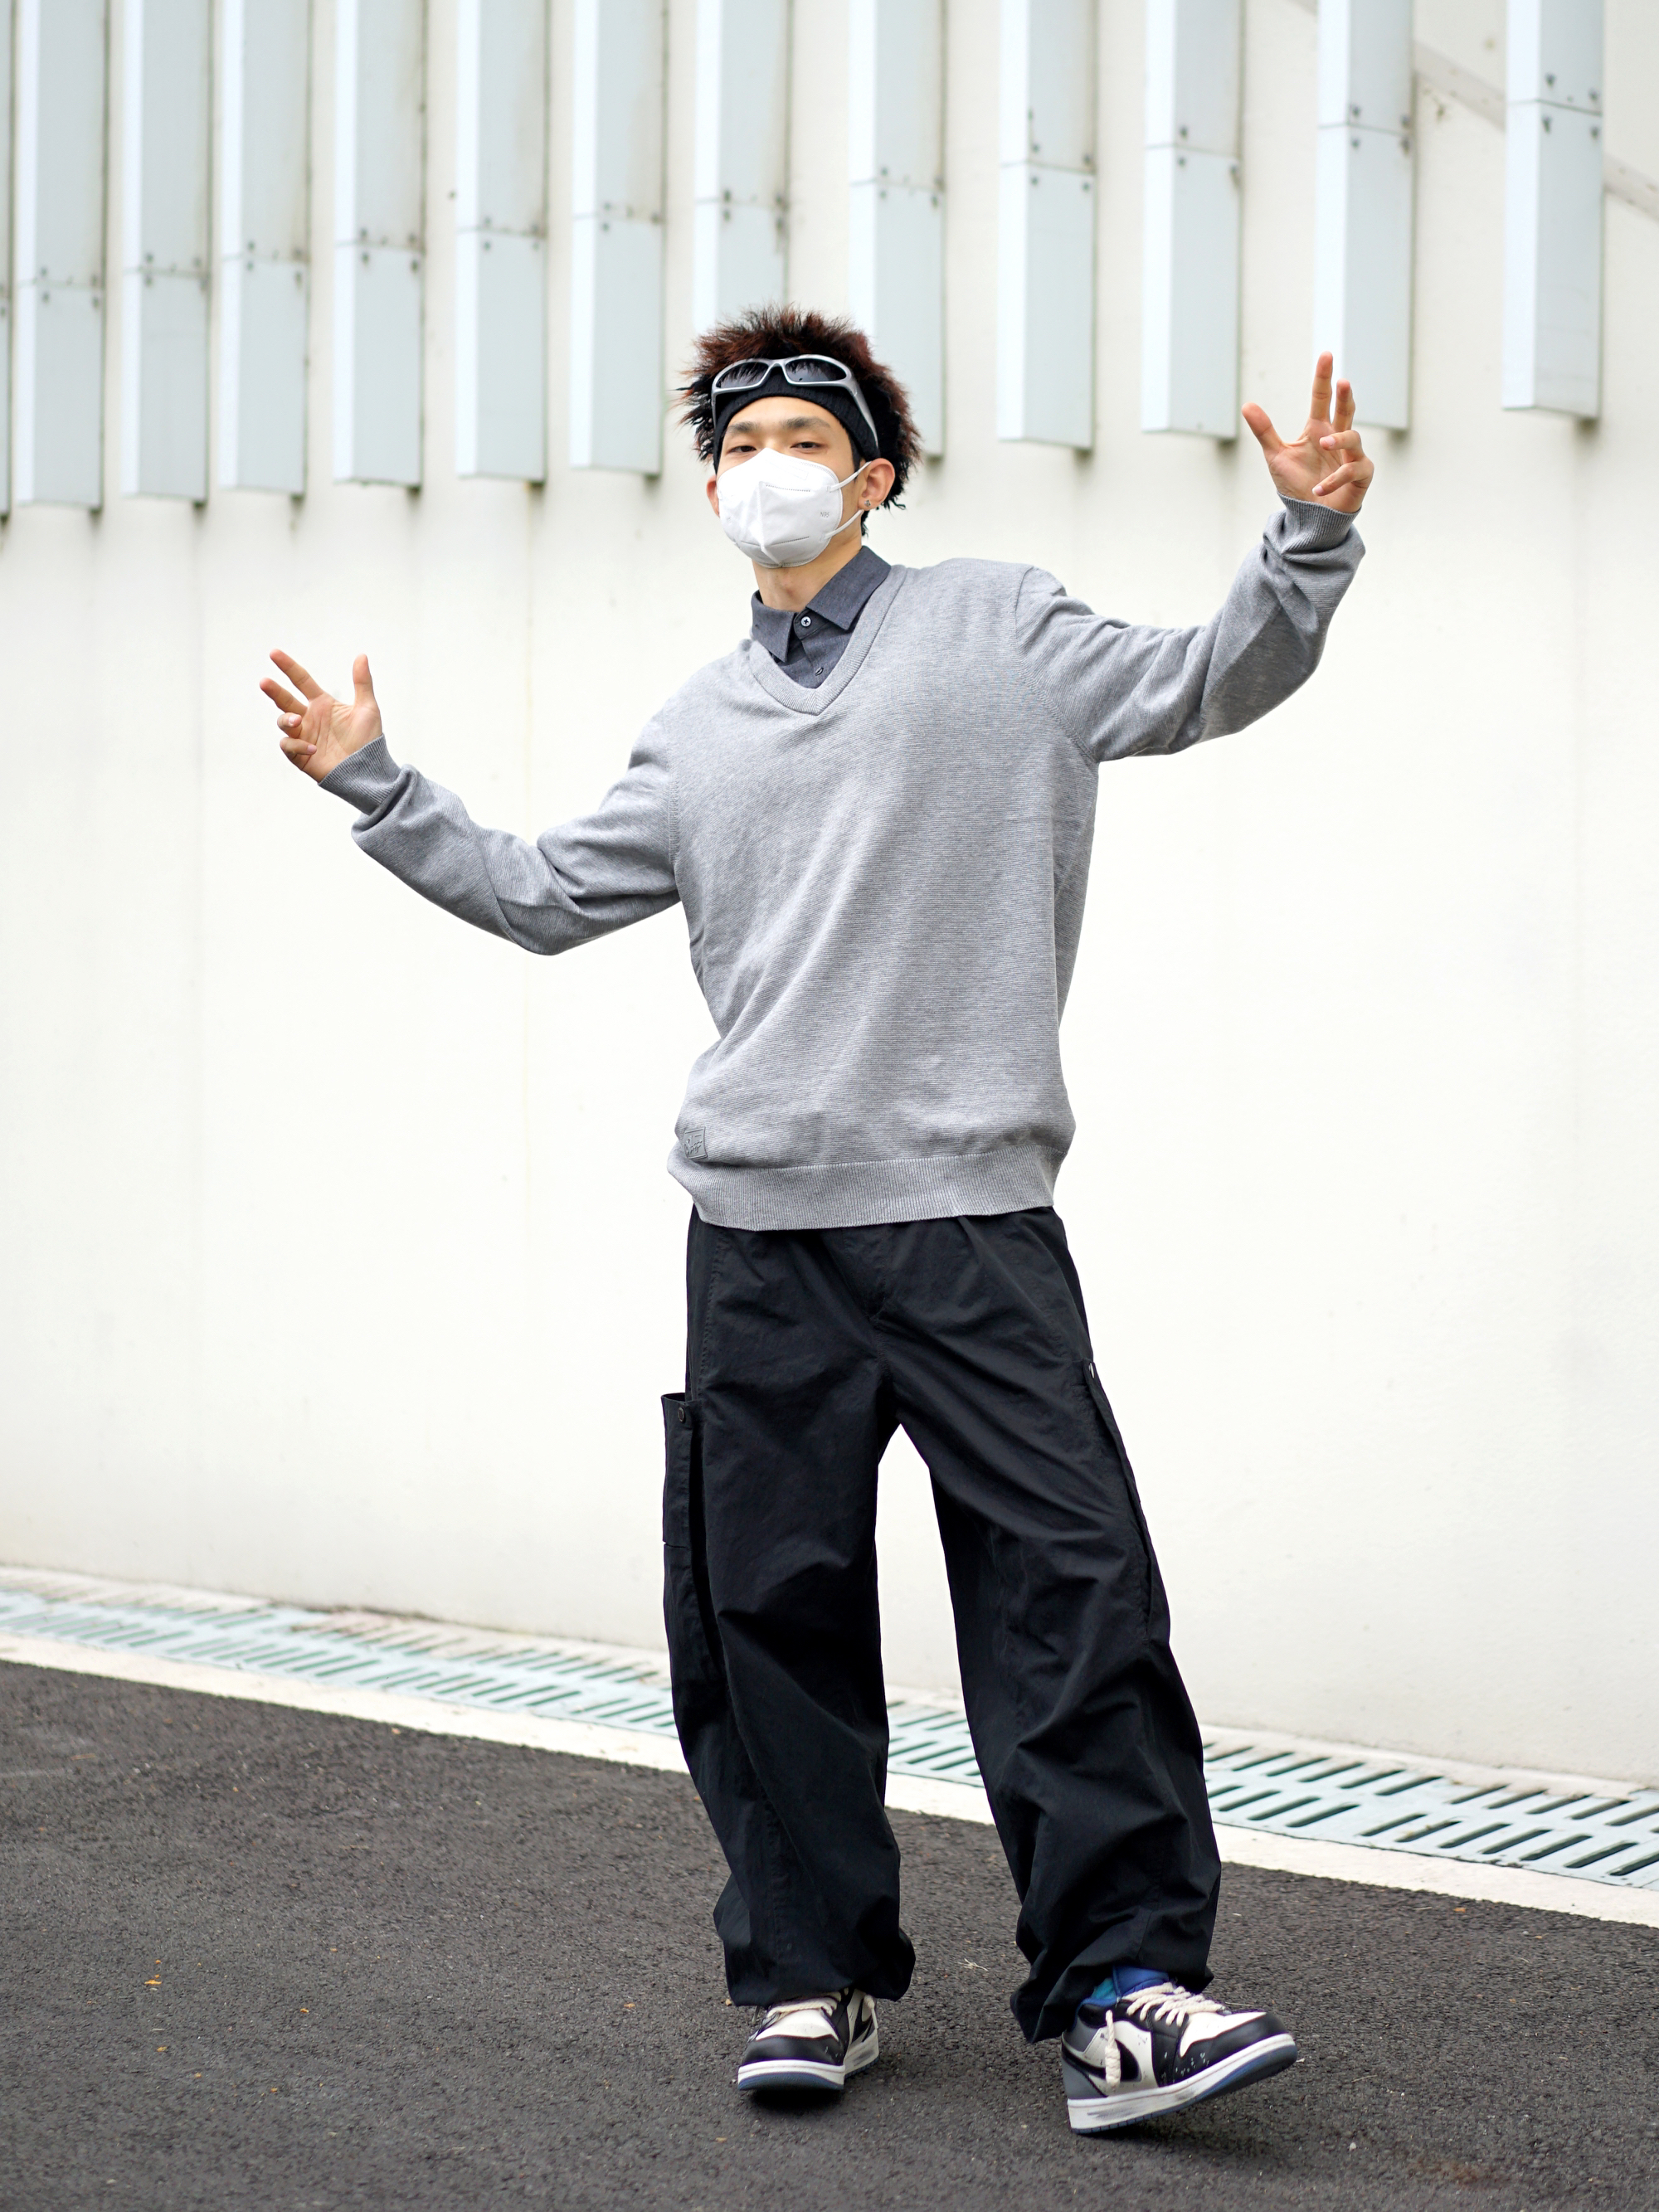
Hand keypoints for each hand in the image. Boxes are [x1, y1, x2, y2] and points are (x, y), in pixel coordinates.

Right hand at [259, 650, 381, 782]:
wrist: (369, 771)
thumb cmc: (369, 741)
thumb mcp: (368, 709)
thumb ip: (363, 682)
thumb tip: (362, 655)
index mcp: (322, 704)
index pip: (301, 680)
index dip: (288, 667)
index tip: (274, 653)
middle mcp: (309, 717)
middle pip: (285, 700)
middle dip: (274, 691)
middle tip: (264, 682)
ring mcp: (304, 736)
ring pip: (283, 722)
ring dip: (286, 720)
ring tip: (297, 720)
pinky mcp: (301, 755)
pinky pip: (289, 746)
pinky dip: (297, 745)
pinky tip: (313, 748)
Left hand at [1242, 354, 1372, 513]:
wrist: (1309, 517)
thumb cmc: (1296, 485)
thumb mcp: (1276, 456)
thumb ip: (1265, 431)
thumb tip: (1247, 405)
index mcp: (1318, 429)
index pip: (1322, 398)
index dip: (1324, 378)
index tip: (1325, 355)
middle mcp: (1337, 438)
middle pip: (1345, 410)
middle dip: (1345, 396)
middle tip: (1343, 382)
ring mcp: (1351, 455)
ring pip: (1353, 437)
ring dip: (1338, 439)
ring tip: (1322, 443)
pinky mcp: (1361, 475)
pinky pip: (1352, 470)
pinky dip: (1334, 478)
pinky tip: (1318, 487)